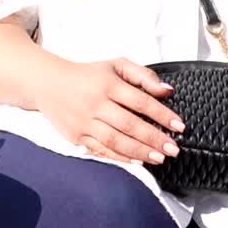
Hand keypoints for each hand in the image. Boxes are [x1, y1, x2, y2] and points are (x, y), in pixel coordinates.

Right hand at [35, 55, 184, 163]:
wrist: (48, 84)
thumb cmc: (89, 75)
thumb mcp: (115, 66)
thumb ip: (143, 76)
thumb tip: (167, 91)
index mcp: (108, 84)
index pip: (140, 100)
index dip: (161, 114)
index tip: (179, 126)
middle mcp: (96, 103)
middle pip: (129, 124)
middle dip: (154, 138)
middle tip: (174, 149)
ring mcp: (85, 122)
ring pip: (115, 140)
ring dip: (140, 151)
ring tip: (159, 158)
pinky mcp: (77, 136)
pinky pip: (101, 150)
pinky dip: (120, 158)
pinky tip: (137, 162)